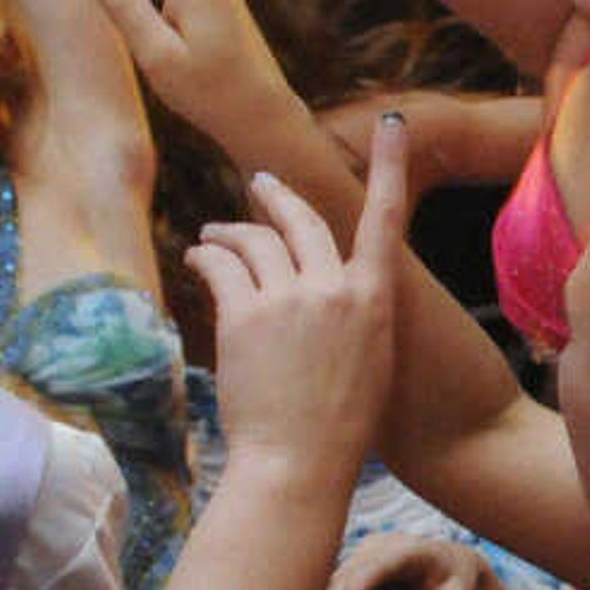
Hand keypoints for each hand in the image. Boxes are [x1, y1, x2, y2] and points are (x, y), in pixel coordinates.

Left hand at [193, 111, 413, 490]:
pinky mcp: (245, 315)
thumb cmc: (339, 430)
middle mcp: (335, 288)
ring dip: (231, 230)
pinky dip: (206, 256)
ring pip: (256, 240)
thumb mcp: (369, 364)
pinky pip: (222, 267)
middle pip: (304, 220)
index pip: (386, 219)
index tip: (391, 126)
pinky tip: (197, 257)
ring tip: (213, 234)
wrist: (300, 463)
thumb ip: (353, 318)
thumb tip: (329, 298)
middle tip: (260, 185)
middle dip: (278, 197)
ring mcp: (289, 299)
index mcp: (376, 300)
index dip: (389, 167)